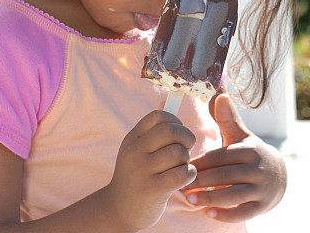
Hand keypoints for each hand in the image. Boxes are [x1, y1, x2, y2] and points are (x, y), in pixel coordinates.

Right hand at [104, 110, 197, 231]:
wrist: (120, 210)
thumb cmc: (138, 175)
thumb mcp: (139, 149)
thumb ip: (154, 129)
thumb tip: (169, 99)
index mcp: (133, 138)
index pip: (159, 116)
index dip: (176, 121)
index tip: (178, 134)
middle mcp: (134, 151)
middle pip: (170, 131)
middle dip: (186, 138)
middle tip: (186, 149)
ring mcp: (141, 171)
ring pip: (178, 153)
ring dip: (186, 160)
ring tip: (180, 167)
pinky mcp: (151, 190)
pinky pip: (181, 173)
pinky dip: (189, 174)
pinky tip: (184, 177)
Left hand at [180, 93, 286, 221]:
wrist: (280, 176)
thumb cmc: (252, 154)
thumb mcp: (242, 136)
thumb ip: (228, 119)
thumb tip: (220, 95)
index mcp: (249, 150)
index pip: (221, 156)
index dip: (202, 161)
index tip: (182, 165)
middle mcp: (257, 168)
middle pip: (226, 175)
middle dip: (202, 181)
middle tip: (180, 185)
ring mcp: (261, 188)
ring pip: (234, 194)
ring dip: (210, 198)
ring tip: (190, 200)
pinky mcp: (262, 205)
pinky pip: (243, 212)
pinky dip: (226, 214)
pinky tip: (208, 213)